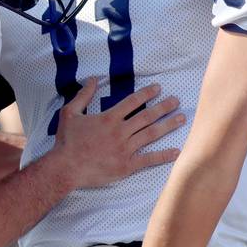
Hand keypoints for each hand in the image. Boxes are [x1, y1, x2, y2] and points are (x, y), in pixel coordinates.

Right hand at [52, 78, 183, 188]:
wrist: (66, 167)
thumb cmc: (67, 140)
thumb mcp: (70, 112)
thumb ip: (83, 95)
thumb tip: (93, 79)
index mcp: (108, 118)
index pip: (132, 102)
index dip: (146, 93)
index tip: (158, 88)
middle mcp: (120, 131)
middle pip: (146, 116)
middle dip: (163, 107)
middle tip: (176, 101)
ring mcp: (125, 149)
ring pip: (151, 134)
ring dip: (168, 125)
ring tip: (181, 118)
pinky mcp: (126, 166)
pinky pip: (148, 159)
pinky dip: (163, 155)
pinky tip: (176, 151)